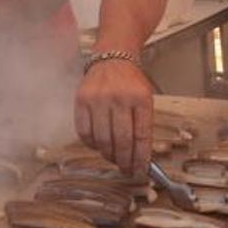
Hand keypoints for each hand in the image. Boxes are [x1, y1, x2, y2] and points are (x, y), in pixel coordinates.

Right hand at [75, 58, 153, 176]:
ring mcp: (98, 99)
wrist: (112, 57)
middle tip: (127, 170)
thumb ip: (144, 124)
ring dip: (109, 155)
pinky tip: (99, 146)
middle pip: (121, 141)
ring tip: (114, 159)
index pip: (141, 136)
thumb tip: (141, 156)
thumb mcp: (146, 98)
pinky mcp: (81, 100)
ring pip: (102, 139)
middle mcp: (119, 98)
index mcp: (140, 98)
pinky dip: (91, 144)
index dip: (141, 158)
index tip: (141, 170)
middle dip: (125, 161)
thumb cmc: (131, 81)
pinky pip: (84, 132)